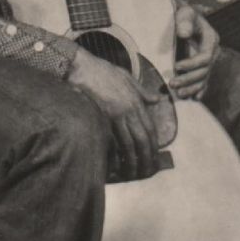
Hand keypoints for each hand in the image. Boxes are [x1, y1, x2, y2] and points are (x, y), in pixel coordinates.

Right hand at [68, 47, 159, 179]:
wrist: (83, 67)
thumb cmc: (103, 71)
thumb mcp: (127, 77)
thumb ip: (142, 91)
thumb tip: (157, 100)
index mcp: (136, 101)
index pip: (150, 127)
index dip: (153, 144)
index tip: (154, 156)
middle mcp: (129, 110)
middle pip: (143, 138)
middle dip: (147, 157)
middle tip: (147, 170)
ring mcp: (116, 115)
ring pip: (129, 143)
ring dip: (133, 160)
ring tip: (134, 173)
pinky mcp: (102, 118)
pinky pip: (112, 140)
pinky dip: (116, 154)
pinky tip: (117, 164)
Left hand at [170, 1, 219, 99]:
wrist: (182, 17)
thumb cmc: (183, 14)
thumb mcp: (185, 13)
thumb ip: (185, 21)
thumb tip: (184, 33)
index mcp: (211, 40)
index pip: (204, 58)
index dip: (191, 64)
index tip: (176, 66)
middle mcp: (212, 52)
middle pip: (204, 71)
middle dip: (188, 79)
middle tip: (172, 83)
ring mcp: (207, 61)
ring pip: (203, 79)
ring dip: (191, 88)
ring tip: (178, 94)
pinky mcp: (200, 67)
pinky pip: (202, 82)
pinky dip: (198, 90)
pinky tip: (193, 98)